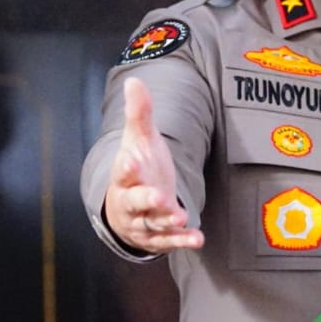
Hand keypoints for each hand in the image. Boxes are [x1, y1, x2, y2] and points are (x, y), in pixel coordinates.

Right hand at [103, 77, 203, 253]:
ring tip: (181, 216)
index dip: (126, 167)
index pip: (122, 172)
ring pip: (153, 224)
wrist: (127, 207)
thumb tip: (134, 80)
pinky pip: (169, 240)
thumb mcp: (139, 139)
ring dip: (167, 222)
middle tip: (159, 197)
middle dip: (146, 200)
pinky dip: (182, 240)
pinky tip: (197, 239)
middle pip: (135, 202)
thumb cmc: (137, 168)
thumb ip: (139, 113)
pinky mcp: (158, 236)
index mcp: (125, 176)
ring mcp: (144, 221)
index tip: (131, 161)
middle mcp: (131, 201)